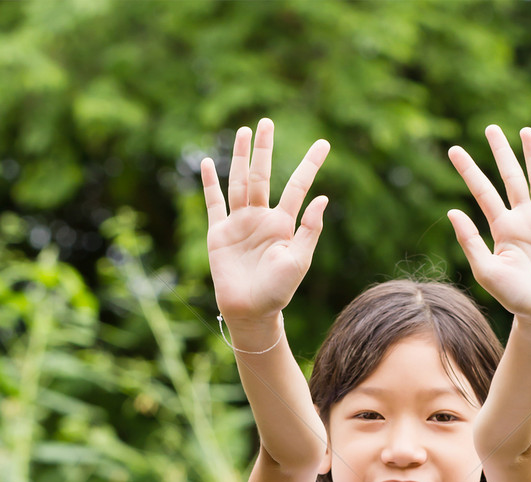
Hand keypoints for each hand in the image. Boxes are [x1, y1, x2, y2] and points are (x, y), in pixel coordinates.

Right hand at [201, 118, 329, 325]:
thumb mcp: (299, 261)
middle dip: (264, 149)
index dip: (310, 164)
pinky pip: (213, 203)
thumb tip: (322, 198)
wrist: (251, 311)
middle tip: (267, 122)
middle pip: (262, 175)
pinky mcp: (219, 233)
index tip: (324, 143)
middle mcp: (261, 218)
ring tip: (244, 132)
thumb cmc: (278, 291)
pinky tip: (206, 163)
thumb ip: (309, 230)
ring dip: (240, 157)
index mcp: (283, 224)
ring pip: (239, 182)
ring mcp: (239, 223)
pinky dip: (209, 183)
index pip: (298, 186)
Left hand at [447, 126, 530, 322]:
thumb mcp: (486, 270)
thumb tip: (452, 210)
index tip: (453, 150)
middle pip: (509, 177)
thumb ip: (469, 241)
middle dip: (501, 153)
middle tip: (491, 127)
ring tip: (526, 131)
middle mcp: (520, 218)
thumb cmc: (512, 295)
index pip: (482, 191)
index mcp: (501, 227)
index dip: (468, 170)